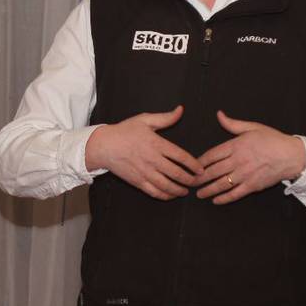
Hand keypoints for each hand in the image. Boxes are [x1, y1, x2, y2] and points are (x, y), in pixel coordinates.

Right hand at [85, 105, 203, 199]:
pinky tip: (171, 195)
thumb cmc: (124, 131)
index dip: (194, 164)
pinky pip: (154, 192)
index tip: (201, 169)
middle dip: (190, 180)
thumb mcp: (145, 120)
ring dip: (179, 190)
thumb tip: (180, 110)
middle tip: (198, 182)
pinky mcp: (137, 182)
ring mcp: (145, 172)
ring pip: (167, 186)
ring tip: (187, 190)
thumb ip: (165, 117)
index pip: (181, 156)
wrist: (104, 146)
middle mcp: (152, 160)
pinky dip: (165, 196)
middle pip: (177, 174)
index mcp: (156, 144)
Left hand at [195, 111, 305, 204]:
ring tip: (199, 194)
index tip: (192, 166)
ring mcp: (244, 174)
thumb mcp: (252, 127)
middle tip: (189, 182)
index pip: (212, 155)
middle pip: (213, 171)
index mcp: (236, 145)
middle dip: (199, 178)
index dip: (200, 161)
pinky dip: (224, 198)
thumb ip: (233, 124)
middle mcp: (238, 161)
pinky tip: (216, 201)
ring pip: (221, 184)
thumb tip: (219, 115)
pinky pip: (235, 194)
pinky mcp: (252, 186)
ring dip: (208, 190)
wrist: (291, 155)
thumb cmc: (273, 139)